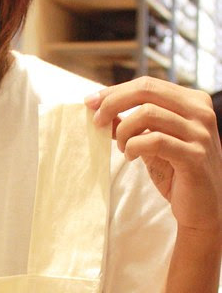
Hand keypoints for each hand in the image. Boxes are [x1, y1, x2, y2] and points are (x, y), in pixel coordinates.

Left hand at [85, 77, 221, 242]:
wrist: (202, 208)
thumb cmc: (177, 173)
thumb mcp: (153, 143)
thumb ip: (134, 125)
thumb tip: (102, 111)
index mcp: (193, 101)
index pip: (147, 84)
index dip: (115, 91)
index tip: (90, 102)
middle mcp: (201, 111)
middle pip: (146, 91)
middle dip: (113, 103)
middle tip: (96, 121)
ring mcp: (200, 133)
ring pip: (147, 113)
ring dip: (124, 131)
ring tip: (123, 147)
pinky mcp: (194, 155)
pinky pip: (154, 140)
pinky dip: (134, 146)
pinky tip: (131, 156)